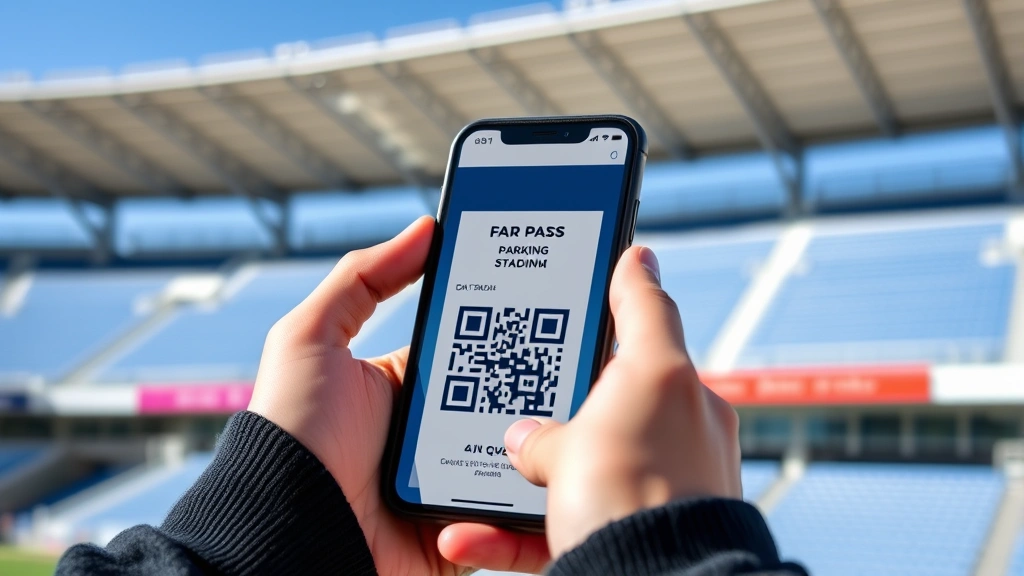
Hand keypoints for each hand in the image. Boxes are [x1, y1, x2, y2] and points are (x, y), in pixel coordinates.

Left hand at [248, 217, 549, 574]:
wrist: (289, 530)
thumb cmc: (291, 432)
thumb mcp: (312, 337)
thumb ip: (361, 277)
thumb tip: (424, 229)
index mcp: (407, 382)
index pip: (472, 344)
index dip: (507, 323)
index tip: (551, 296)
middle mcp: (435, 427)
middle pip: (505, 393)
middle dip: (540, 375)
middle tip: (583, 350)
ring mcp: (454, 477)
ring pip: (521, 446)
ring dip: (545, 429)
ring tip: (579, 403)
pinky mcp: (468, 526)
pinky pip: (515, 506)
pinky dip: (534, 489)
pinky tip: (554, 461)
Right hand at [501, 246, 741, 558]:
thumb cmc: (634, 496)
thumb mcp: (579, 436)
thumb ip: (548, 426)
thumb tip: (528, 440)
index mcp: (671, 387)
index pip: (648, 314)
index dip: (629, 280)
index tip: (629, 254)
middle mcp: (676, 434)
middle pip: (610, 396)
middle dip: (565, 402)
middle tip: (528, 389)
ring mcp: (660, 487)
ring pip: (587, 464)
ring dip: (540, 471)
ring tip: (503, 476)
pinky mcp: (637, 535)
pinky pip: (571, 521)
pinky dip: (519, 527)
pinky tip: (473, 531)